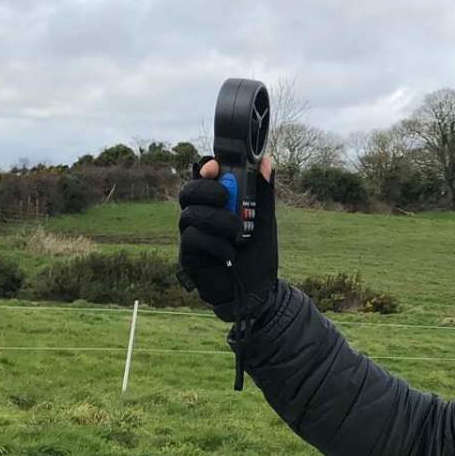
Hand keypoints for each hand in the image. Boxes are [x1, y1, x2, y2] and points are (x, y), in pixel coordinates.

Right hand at [178, 152, 277, 321]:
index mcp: (217, 205)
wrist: (257, 293)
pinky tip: (229, 253)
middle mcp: (200, 217)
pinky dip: (215, 243)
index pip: (202, 179)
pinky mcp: (189, 255)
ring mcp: (192, 236)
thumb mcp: (265, 222)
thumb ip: (263, 194)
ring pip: (190, 214)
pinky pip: (193, 239)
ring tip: (238, 232)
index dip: (205, 168)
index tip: (215, 165)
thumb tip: (266, 162)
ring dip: (217, 220)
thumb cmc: (258, 257)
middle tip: (226, 197)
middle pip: (188, 192)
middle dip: (206, 189)